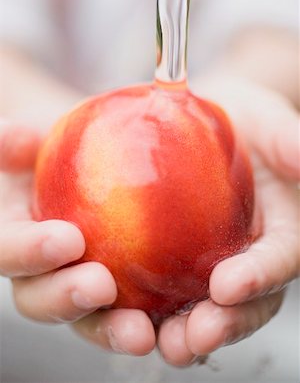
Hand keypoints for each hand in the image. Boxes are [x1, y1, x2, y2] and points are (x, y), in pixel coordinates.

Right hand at [0, 121, 155, 355]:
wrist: (98, 161)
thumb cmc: (64, 148)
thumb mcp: (40, 136)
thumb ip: (19, 140)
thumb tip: (10, 136)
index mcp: (16, 237)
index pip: (9, 250)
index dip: (29, 252)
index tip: (68, 240)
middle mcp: (43, 271)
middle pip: (42, 299)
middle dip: (66, 299)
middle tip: (100, 287)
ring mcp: (83, 286)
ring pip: (90, 319)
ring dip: (113, 329)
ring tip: (142, 332)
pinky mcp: (126, 293)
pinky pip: (139, 312)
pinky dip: (160, 321)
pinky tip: (190, 317)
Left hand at [155, 79, 298, 364]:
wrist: (211, 124)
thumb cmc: (245, 123)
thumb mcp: (268, 122)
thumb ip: (289, 140)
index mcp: (283, 231)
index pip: (279, 259)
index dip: (259, 277)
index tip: (227, 286)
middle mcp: (252, 257)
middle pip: (247, 303)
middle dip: (224, 324)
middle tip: (194, 336)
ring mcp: (216, 264)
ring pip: (208, 310)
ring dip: (186, 332)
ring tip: (164, 344)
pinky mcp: (179, 263)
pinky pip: (168, 292)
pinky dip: (151, 310)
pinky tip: (126, 316)